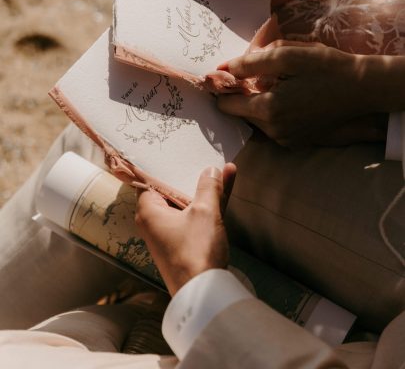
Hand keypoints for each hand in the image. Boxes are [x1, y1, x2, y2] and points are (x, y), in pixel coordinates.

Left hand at [135, 164, 236, 295]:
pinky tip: (227, 186)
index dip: (161, 167)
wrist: (204, 294)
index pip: (149, 182)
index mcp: (149, 212)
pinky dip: (209, 204)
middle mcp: (155, 222)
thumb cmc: (196, 250)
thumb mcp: (205, 211)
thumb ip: (209, 187)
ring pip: (188, 204)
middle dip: (188, 176)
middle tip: (198, 156)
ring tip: (223, 169)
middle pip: (172, 192)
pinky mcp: (186, 244)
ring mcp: (171, 234)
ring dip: (205, 189)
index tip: (169, 151)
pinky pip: (196, 216)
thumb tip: (212, 170)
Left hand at [216, 41, 386, 146]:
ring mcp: (286, 139)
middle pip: (240, 113)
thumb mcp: (287, 55)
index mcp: (269, 110)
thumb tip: (223, 68)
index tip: (222, 75)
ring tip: (274, 82)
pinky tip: (286, 95)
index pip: (227, 105)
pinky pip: (272, 127)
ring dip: (257, 103)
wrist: (363, 89)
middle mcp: (274, 131)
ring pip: (256, 120)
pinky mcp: (297, 141)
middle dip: (241, 94)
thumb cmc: (327, 68)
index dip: (222, 89)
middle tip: (252, 74)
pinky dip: (271, 112)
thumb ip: (250, 62)